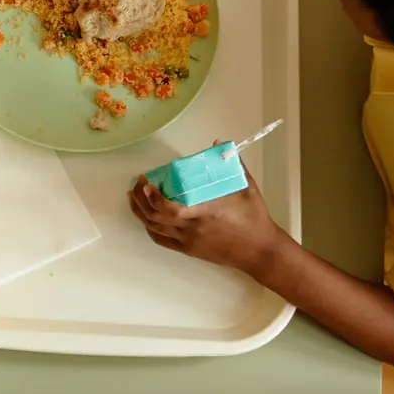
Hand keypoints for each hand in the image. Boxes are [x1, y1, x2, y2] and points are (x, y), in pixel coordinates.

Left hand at [127, 161, 286, 274]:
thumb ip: (233, 164)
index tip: (146, 183)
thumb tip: (219, 143)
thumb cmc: (255, 217)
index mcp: (204, 212)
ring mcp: (188, 241)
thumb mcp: (247, 188)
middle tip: (136, 184)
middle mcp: (192, 229)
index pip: (169, 208)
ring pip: (155, 229)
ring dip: (141, 213)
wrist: (259, 250)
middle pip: (155, 217)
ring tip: (133, 198)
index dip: (153, 197)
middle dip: (140, 200)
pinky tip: (147, 218)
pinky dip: (151, 228)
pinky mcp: (189, 250)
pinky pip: (162, 240)